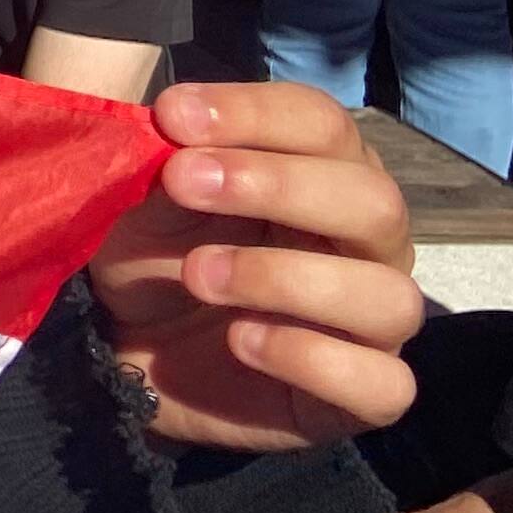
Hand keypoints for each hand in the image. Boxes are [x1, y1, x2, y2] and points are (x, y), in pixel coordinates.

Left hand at [86, 80, 421, 453]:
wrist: (124, 351)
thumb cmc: (155, 257)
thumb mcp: (148, 199)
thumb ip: (175, 159)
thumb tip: (179, 124)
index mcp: (328, 176)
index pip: (325, 125)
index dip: (253, 112)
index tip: (172, 115)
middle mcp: (368, 246)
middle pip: (375, 201)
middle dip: (276, 184)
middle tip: (181, 181)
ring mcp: (372, 325)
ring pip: (388, 296)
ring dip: (286, 277)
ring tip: (199, 274)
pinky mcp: (358, 400)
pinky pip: (383, 385)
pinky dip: (311, 358)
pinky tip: (240, 340)